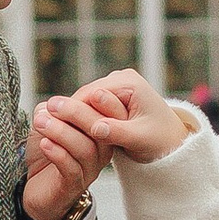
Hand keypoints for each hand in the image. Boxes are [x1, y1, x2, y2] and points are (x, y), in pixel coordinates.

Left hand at [22, 91, 106, 219]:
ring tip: (41, 122)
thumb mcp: (48, 124)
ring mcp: (88, 170)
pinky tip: (44, 144)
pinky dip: (57, 153)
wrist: (34, 186)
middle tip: (53, 104)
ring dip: (61, 132)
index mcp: (100, 133)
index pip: (112, 115)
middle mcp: (100, 152)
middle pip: (99, 130)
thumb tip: (51, 105)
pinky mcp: (73, 186)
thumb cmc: (45, 151)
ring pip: (85, 149)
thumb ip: (52, 110)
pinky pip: (71, 168)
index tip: (82, 91)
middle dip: (76, 113)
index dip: (102, 102)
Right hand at [35, 68, 195, 171]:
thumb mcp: (139, 139)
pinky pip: (92, 104)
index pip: (91, 94)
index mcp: (129, 83)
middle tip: (46, 126)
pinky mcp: (114, 95)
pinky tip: (70, 131)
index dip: (72, 110)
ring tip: (53, 130)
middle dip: (70, 111)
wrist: (172, 141)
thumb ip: (117, 132)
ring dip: (74, 114)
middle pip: (86, 94)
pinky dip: (83, 116)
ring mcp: (117, 85)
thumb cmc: (160, 140)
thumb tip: (96, 128)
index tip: (53, 124)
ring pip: (87, 99)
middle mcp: (122, 78)